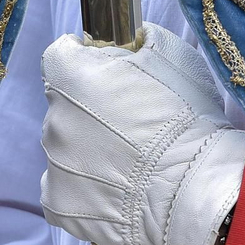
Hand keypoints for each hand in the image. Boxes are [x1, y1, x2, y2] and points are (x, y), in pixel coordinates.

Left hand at [41, 23, 244, 244]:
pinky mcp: (59, 203)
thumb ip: (137, 41)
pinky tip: (117, 191)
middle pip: (66, 108)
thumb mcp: (171, 56)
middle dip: (91, 111)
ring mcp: (53, 164)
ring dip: (90, 152)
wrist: (192, 189)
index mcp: (69, 76)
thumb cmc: (186, 118)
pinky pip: (65, 188)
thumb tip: (130, 40)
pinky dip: (85, 189)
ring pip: (67, 150)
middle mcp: (52, 118)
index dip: (85, 62)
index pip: (60, 57)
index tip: (109, 74)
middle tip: (134, 126)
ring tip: (133, 165)